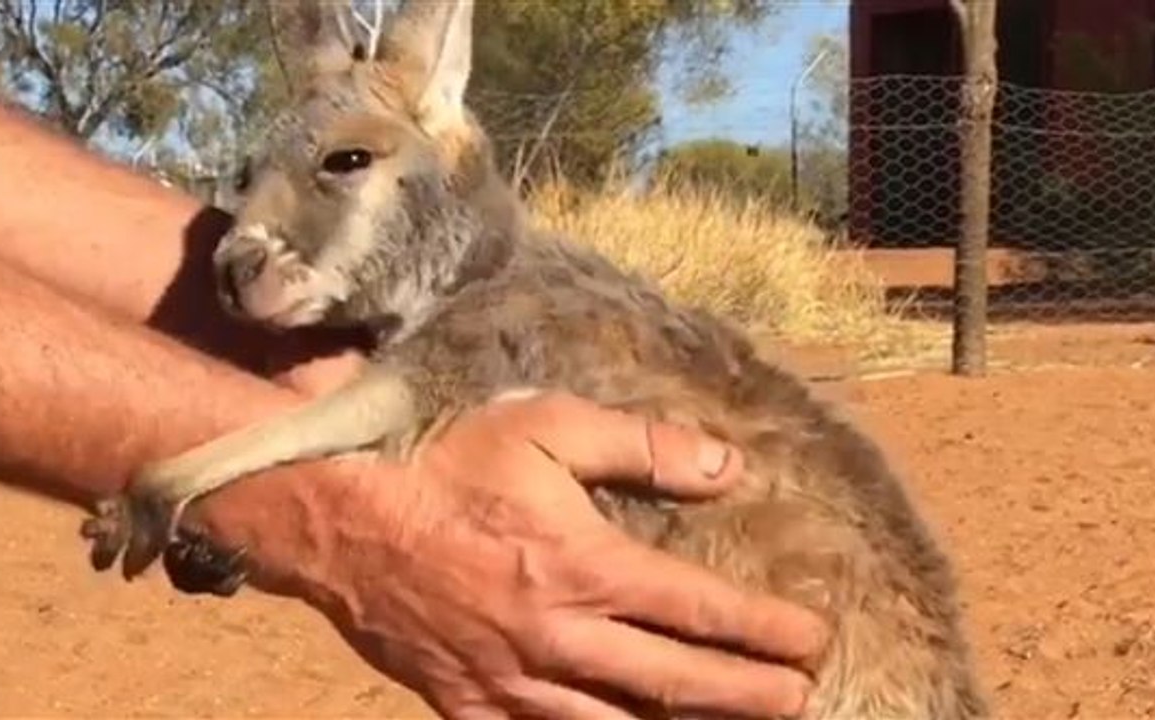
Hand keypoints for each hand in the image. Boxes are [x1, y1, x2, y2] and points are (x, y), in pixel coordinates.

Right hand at [274, 392, 827, 718]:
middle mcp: (561, 638)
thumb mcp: (550, 425)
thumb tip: (727, 468)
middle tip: (802, 699)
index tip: (814, 638)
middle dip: (752, 696)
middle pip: (679, 684)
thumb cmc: (446, 459)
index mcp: (588, 567)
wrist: (340, 513)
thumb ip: (645, 447)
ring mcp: (514, 683)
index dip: (768, 630)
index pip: (702, 610)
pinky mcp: (469, 707)